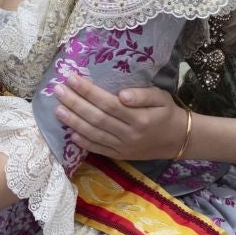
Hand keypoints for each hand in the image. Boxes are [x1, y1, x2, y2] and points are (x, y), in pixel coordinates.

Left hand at [54, 76, 185, 159]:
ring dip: (73, 122)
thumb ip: (143, 95)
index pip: (108, 103)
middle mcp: (128, 134)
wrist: (177, 140)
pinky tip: (70, 133)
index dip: (88, 91)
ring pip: (94, 134)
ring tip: (57, 110)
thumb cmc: (167, 114)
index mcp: (139, 118)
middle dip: (75, 103)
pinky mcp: (119, 156)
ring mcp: (123, 147)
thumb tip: (122, 94)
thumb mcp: (161, 98)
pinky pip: (98, 150)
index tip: (72, 78)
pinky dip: (84, 143)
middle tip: (57, 90)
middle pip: (97, 118)